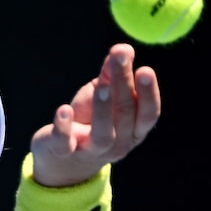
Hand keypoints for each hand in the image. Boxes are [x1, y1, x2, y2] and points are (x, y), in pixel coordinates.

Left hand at [30, 43, 160, 186]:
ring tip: (101, 85)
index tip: (145, 69)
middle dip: (123, 85)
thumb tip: (123, 49)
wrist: (62, 162)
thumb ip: (110, 76)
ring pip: (103, 133)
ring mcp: (91, 151)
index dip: (148, 94)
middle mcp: (118, 144)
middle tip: (120, 57)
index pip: (147, 114)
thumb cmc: (89, 122)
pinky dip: (64, 126)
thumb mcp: (101, 97)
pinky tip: (63, 109)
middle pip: (125, 116)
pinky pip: (65, 142)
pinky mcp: (63, 152)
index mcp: (134, 131)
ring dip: (103, 108)